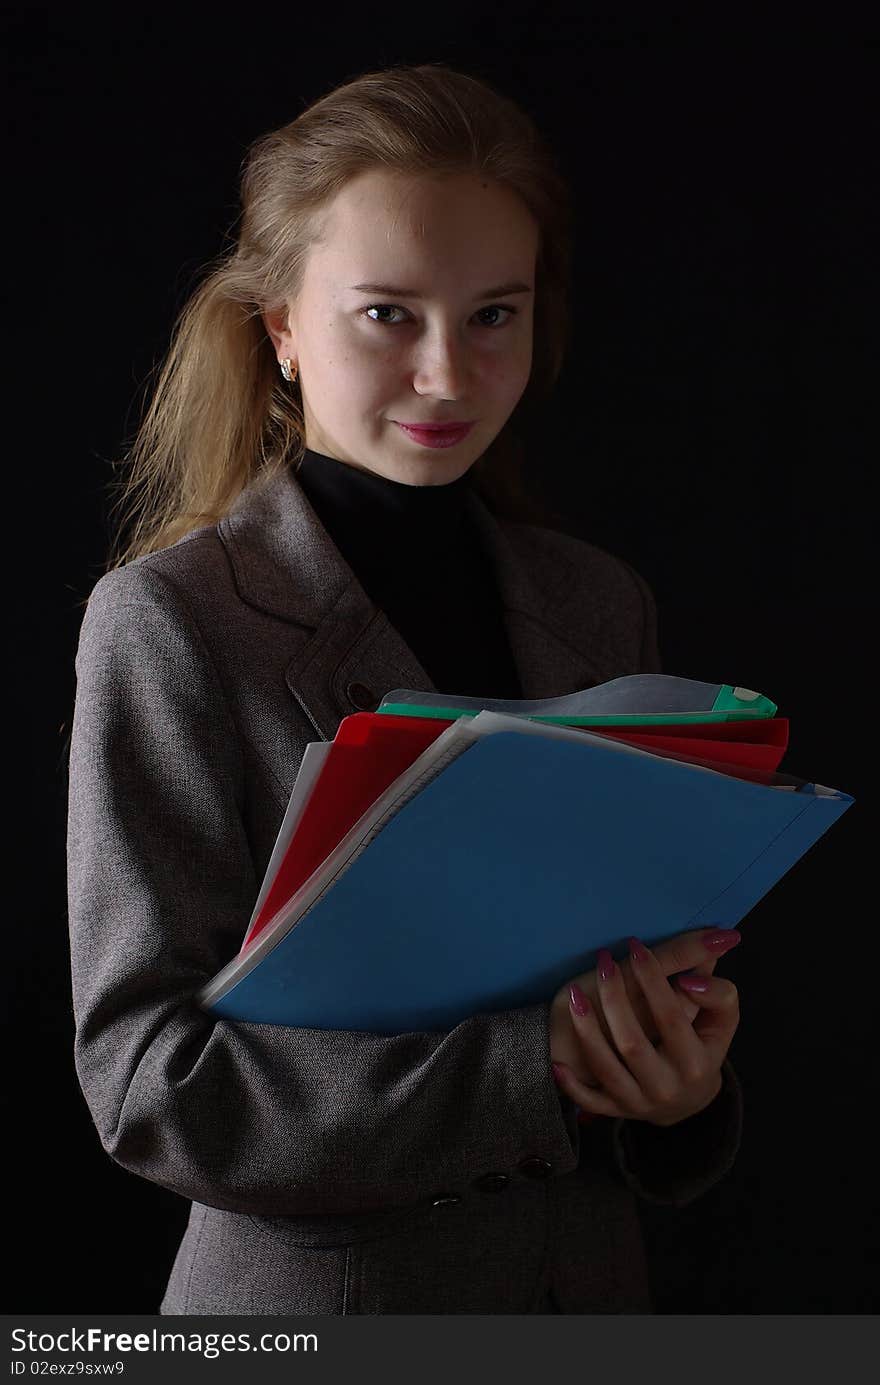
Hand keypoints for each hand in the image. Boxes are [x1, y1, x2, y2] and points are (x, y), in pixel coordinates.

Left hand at [551, 935, 739, 1126]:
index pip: (671, 1017)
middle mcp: (666, 1087)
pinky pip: (590, 1101)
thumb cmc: (702, 1048)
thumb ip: (719, 995)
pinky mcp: (617, 1110)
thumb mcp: (722, 1023)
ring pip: (606, 1068)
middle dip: (614, 998)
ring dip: (586, 1031)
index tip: (637, 947)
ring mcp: (639, 1101)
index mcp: (696, 1063)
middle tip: (603, 961)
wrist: (689, 1101)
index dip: (654, 980)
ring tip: (574, 994)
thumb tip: (690, 979)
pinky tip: (556, 1062)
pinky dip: (572, 1085)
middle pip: (632, 1042)